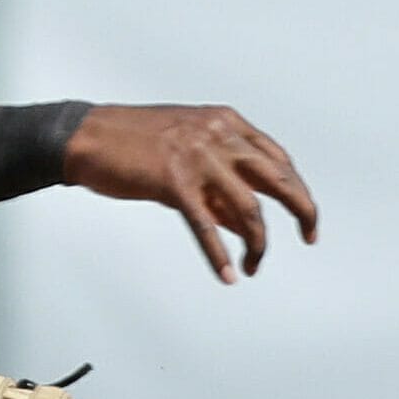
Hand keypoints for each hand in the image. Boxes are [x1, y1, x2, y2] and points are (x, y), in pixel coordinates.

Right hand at [63, 104, 319, 284]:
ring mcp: (197, 157)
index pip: (278, 159)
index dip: (297, 189)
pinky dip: (219, 256)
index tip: (305, 217)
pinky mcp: (174, 181)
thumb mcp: (189, 153)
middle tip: (310, 236)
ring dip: (258, 244)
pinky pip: (206, 225)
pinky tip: (228, 275)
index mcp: (226, 123)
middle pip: (278, 178)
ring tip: (254, 267)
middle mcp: (218, 136)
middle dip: (302, 210)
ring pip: (247, 209)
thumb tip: (245, 226)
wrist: (88, 136)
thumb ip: (220, 185)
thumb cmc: (136, 145)